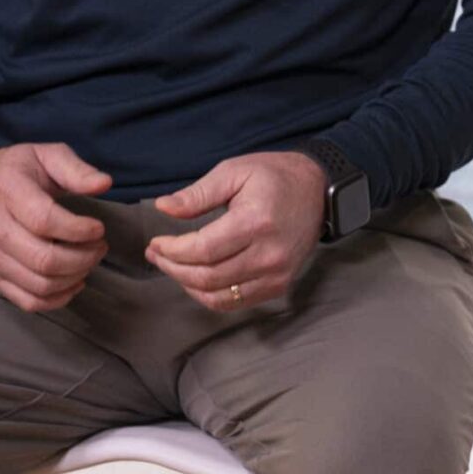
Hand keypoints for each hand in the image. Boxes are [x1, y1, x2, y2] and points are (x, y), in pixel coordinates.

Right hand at [0, 142, 112, 312]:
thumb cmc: (24, 169)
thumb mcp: (50, 155)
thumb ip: (77, 170)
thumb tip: (104, 184)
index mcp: (6, 192)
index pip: (44, 221)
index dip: (79, 230)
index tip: (99, 228)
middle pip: (43, 260)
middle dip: (83, 257)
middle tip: (100, 245)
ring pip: (39, 284)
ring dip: (74, 277)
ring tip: (90, 259)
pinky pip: (27, 301)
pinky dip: (57, 299)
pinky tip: (75, 280)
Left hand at [144, 151, 326, 311]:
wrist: (317, 189)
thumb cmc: (274, 176)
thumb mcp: (234, 171)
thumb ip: (198, 193)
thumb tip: (163, 208)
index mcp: (256, 222)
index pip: (203, 250)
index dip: (172, 251)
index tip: (155, 243)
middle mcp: (269, 253)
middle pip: (207, 277)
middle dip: (173, 268)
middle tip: (156, 255)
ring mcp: (277, 273)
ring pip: (218, 297)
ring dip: (187, 285)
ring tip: (172, 266)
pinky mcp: (280, 284)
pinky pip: (235, 302)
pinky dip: (209, 296)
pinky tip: (196, 279)